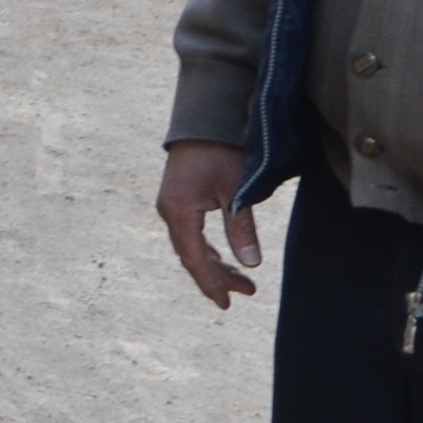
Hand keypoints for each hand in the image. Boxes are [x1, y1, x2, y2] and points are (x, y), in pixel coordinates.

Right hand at [158, 144, 262, 307]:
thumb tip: (251, 265)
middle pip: (192, 256)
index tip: (226, 304)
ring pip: (192, 247)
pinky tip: (224, 258)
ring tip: (243, 282)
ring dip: (216, 265)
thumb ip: (241, 227)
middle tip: (247, 292)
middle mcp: (170, 213)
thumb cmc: (221, 151)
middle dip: (218, 277)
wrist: (204, 118)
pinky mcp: (179, 200)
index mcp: (180, 212)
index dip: (210, 283)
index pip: (194, 259)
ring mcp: (172, 207)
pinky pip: (191, 235)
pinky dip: (208, 250)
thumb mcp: (235, 190)